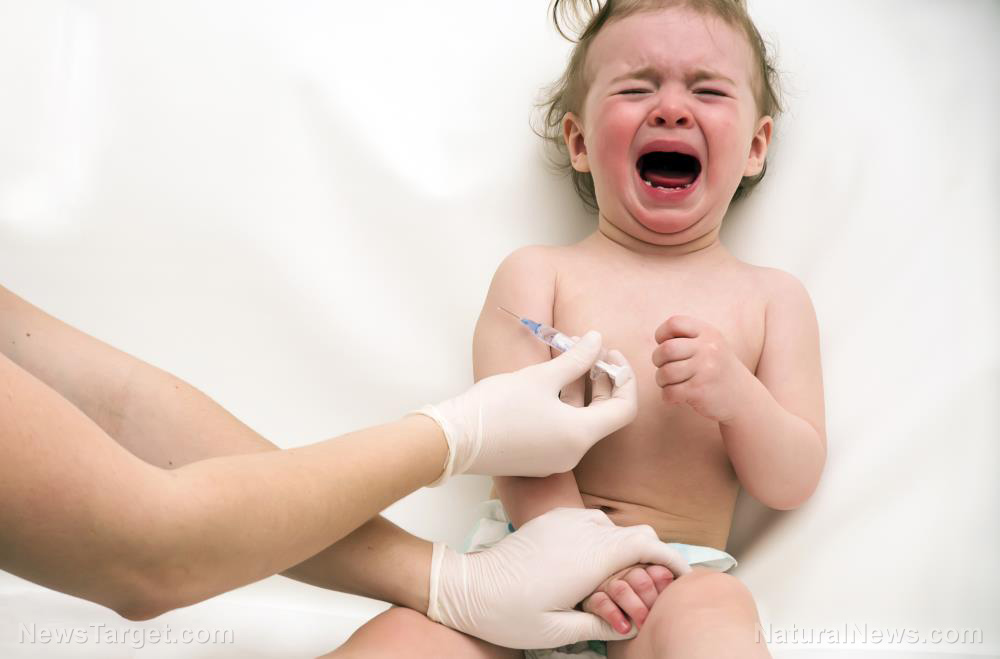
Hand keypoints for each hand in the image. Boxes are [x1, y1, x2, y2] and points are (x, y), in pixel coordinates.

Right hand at [416, 331, 636, 483]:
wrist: (454, 440)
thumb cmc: (498, 407)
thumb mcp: (540, 377)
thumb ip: (576, 359)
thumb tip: (597, 339)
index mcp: (580, 436)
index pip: (624, 409)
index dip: (623, 378)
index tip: (609, 353)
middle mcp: (573, 454)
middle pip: (605, 416)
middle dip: (603, 381)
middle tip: (591, 351)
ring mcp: (555, 461)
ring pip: (583, 422)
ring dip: (582, 391)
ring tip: (569, 359)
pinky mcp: (537, 460)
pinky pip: (564, 432)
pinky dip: (566, 407)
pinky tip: (551, 383)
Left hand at [427, 508, 690, 648]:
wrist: (467, 588)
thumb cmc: (508, 613)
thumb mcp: (558, 631)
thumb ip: (600, 626)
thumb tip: (628, 623)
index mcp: (590, 558)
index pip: (647, 543)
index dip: (670, 558)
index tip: (681, 576)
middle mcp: (581, 531)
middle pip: (636, 532)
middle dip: (651, 556)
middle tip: (651, 585)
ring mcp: (565, 521)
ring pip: (614, 526)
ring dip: (625, 547)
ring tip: (620, 578)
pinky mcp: (550, 520)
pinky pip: (589, 521)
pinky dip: (602, 538)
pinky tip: (592, 563)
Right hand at [581, 563, 675, 633]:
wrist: (615, 625)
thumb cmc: (641, 607)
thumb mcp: (655, 597)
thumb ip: (663, 586)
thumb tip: (670, 579)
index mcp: (643, 570)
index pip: (656, 572)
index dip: (662, 587)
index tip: (665, 602)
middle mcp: (624, 574)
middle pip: (639, 579)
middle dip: (649, 599)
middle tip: (654, 616)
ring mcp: (607, 585)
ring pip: (620, 589)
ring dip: (634, 607)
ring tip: (642, 624)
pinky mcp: (592, 599)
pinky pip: (601, 603)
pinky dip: (613, 615)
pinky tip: (624, 628)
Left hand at [652, 315, 753, 422]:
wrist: (744, 398)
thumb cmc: (718, 370)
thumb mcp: (710, 346)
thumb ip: (688, 338)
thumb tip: (659, 341)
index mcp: (709, 333)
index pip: (674, 323)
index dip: (661, 334)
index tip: (664, 345)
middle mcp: (709, 349)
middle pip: (665, 349)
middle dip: (657, 360)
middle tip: (664, 367)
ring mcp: (706, 370)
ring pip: (665, 372)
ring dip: (661, 380)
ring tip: (670, 383)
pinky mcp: (700, 390)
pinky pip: (669, 392)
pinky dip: (667, 396)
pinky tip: (676, 397)